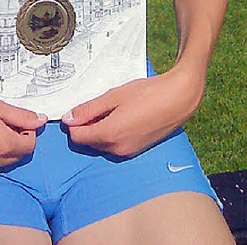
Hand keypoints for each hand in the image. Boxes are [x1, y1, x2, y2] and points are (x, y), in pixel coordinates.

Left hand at [62, 66, 203, 157]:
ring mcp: (127, 152)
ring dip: (100, 129)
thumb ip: (89, 109)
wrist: (178, 99)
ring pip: (101, 144)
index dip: (74, 122)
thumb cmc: (147, 94)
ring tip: (114, 108)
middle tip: (99, 105)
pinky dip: (112, 132)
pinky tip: (123, 115)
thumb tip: (68, 118)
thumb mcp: (114, 96)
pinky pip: (115, 144)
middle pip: (88, 142)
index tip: (81, 108)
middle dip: (87, 125)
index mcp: (109, 135)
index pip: (77, 137)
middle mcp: (116, 149)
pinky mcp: (136, 150)